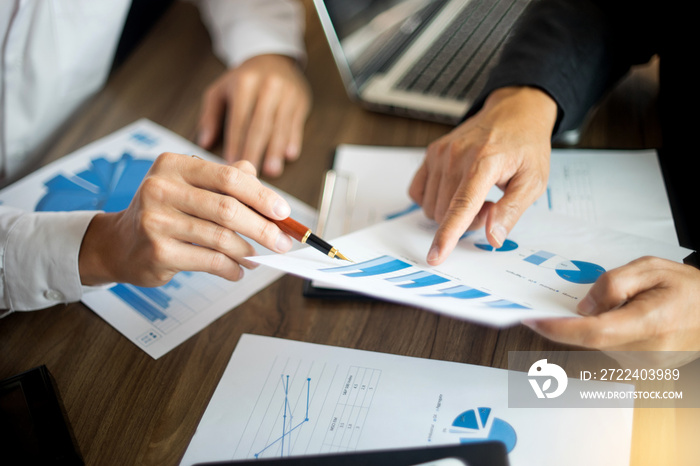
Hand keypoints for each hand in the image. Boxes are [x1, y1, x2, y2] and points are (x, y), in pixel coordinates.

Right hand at [78, 153, 292, 286]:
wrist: (120, 244)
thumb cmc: (163, 213)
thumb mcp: (190, 186)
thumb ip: (227, 180)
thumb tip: (266, 189)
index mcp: (174, 165)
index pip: (229, 177)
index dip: (262, 196)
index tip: (283, 213)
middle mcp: (161, 188)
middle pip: (228, 209)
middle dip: (263, 228)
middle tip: (282, 242)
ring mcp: (156, 221)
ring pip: (221, 237)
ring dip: (248, 251)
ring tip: (258, 257)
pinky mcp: (158, 251)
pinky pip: (209, 260)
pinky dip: (231, 268)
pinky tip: (238, 270)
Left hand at [197, 54, 310, 176]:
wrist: (272, 58)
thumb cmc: (243, 80)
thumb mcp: (220, 90)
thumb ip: (210, 116)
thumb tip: (204, 142)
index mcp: (244, 83)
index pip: (239, 119)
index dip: (235, 142)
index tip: (231, 162)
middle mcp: (267, 86)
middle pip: (260, 125)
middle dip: (255, 151)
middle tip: (251, 174)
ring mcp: (287, 93)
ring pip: (280, 126)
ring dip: (276, 151)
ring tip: (271, 170)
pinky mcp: (300, 100)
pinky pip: (296, 124)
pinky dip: (293, 140)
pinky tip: (289, 155)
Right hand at [408, 86, 556, 264]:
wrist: (514, 112)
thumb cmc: (525, 146)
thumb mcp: (533, 180)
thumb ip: (512, 211)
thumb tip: (494, 237)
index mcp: (484, 161)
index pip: (461, 206)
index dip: (447, 235)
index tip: (435, 256)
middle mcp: (456, 155)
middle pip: (445, 213)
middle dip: (466, 221)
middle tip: (491, 204)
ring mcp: (439, 153)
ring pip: (431, 207)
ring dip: (452, 211)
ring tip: (477, 193)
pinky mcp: (430, 154)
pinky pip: (418, 193)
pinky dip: (435, 201)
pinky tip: (455, 190)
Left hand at [524, 257, 699, 366]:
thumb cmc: (689, 289)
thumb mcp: (651, 268)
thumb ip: (613, 284)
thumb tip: (583, 307)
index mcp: (650, 324)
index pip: (593, 333)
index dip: (559, 328)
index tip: (533, 319)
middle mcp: (646, 352)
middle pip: (590, 339)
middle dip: (568, 322)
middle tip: (548, 306)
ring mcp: (644, 364)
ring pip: (598, 343)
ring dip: (589, 325)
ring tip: (608, 305)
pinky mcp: (641, 367)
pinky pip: (609, 347)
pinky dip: (602, 332)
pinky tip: (612, 317)